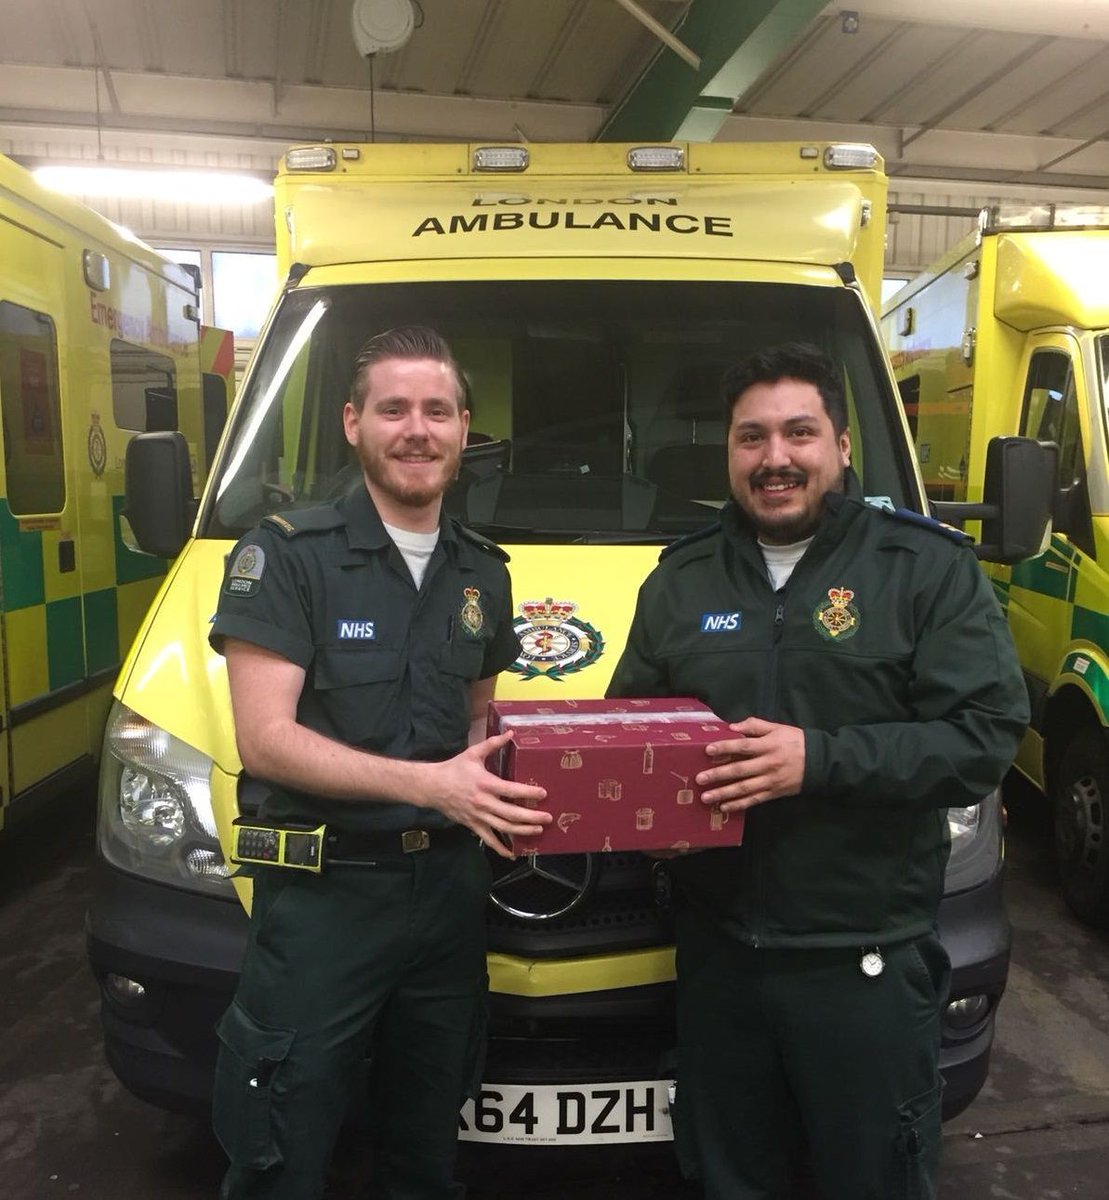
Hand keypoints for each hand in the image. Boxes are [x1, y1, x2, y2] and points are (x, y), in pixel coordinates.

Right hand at [425, 731, 550, 857]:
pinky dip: (500, 848)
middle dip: (531, 817)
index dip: (528, 793)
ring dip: (522, 831)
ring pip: (503, 828)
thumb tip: (510, 733)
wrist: (432, 787)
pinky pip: (488, 839)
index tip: (543, 794)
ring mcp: (478, 816)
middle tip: (547, 818)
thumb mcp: (473, 753)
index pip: (511, 790)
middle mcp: (483, 802)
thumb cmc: (454, 769)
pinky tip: (512, 854)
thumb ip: (493, 744)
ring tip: (538, 830)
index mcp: (485, 783)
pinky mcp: (472, 825)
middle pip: (511, 813)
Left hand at [695, 717, 804, 812]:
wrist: (819, 762)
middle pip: (739, 771)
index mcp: (768, 746)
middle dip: (718, 775)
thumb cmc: (795, 742)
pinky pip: (754, 800)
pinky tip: (724, 807)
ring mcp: (770, 781)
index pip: (743, 747)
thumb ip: (755, 725)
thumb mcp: (778, 728)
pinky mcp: (773, 793)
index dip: (725, 748)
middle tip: (699, 779)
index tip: (708, 750)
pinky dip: (739, 805)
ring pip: (744, 789)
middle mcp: (767, 764)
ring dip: (724, 794)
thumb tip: (733, 726)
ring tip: (706, 797)